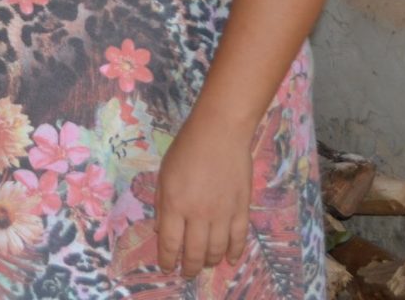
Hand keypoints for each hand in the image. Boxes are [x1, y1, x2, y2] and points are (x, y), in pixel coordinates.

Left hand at [154, 109, 253, 278]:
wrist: (220, 132)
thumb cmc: (186, 149)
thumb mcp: (164, 174)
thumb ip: (162, 204)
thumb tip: (162, 232)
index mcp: (175, 204)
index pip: (170, 243)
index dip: (168, 260)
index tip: (166, 267)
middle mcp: (199, 214)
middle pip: (194, 252)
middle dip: (189, 267)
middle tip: (186, 272)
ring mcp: (223, 213)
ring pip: (217, 250)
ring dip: (210, 261)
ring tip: (204, 264)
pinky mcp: (242, 209)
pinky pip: (239, 238)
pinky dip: (235, 252)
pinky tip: (230, 260)